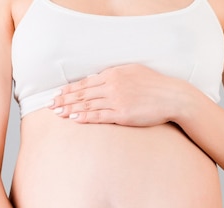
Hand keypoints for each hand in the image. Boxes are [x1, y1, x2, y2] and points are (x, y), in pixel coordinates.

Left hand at [50, 64, 182, 126]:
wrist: (173, 97)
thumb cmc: (155, 86)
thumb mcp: (133, 72)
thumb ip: (115, 74)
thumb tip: (98, 78)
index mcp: (114, 74)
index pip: (86, 82)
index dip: (70, 88)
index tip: (58, 93)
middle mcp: (113, 86)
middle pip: (82, 93)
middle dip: (64, 99)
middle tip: (50, 105)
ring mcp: (117, 100)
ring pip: (87, 105)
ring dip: (70, 109)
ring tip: (57, 113)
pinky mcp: (122, 115)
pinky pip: (99, 116)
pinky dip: (84, 117)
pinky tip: (74, 119)